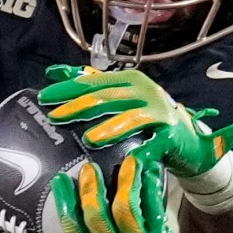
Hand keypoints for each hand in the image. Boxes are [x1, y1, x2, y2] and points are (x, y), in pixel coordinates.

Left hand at [37, 65, 232, 180]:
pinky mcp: (170, 134)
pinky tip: (127, 159)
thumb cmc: (148, 119)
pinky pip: (153, 144)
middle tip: (56, 116)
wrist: (188, 138)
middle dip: (79, 106)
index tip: (44, 97)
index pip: (93, 81)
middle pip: (107, 97)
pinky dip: (141, 152)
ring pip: (130, 117)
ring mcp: (159, 111)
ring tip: (89, 139)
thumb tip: (55, 72)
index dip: (68, 88)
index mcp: (129, 80)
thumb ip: (91, 84)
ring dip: (109, 128)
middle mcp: (144, 91)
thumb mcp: (122, 98)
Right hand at [51, 154, 231, 232]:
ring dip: (123, 182)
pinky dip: (151, 189)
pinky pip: (152, 210)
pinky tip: (150, 172)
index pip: (72, 230)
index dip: (64, 202)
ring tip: (125, 161)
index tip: (60, 180)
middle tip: (87, 168)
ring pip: (125, 208)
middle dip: (89, 189)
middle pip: (96, 216)